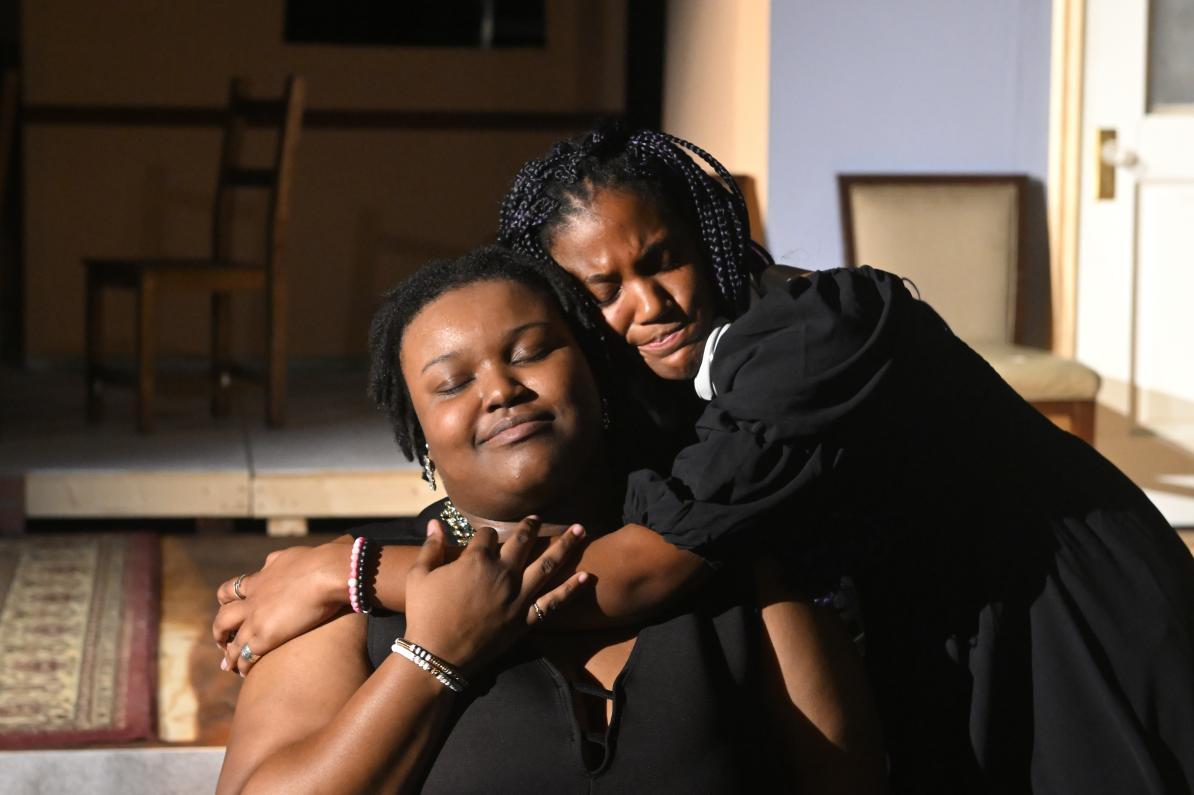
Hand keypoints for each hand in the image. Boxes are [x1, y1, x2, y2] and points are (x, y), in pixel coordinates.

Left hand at [212, 539, 350, 675]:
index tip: (226, 608)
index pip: (230, 591)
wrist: (326, 572)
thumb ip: (277, 561)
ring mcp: (256, 620)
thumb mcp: (288, 556)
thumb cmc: (317, 561)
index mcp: (258, 580)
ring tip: (228, 665)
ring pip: (232, 642)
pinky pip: (246, 656)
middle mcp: (252, 601)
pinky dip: (243, 665)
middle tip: (221, 641)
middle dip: (219, 631)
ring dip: (229, 655)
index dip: (225, 601)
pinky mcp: (266, 637)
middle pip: (223, 618)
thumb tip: (274, 562)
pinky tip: (245, 672)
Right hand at [403, 516, 589, 672]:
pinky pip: (553, 602)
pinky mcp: (525, 619)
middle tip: (539, 518)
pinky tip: (585, 577)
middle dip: (531, 526)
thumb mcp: (420, 576)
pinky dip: (570, 589)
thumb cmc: (424, 614)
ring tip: (581, 530)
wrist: (437, 656)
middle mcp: (503, 573)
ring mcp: (517, 596)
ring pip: (548, 564)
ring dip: (566, 546)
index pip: (487, 535)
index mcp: (477, 559)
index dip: (485, 534)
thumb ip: (430, 547)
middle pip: (523, 541)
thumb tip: (434, 523)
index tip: (484, 537)